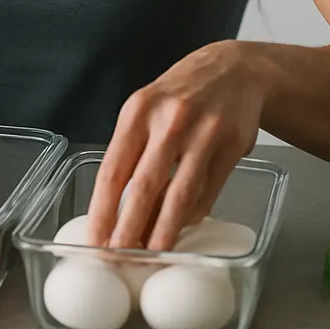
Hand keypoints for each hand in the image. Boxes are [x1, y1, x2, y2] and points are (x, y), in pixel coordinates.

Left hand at [85, 41, 267, 251]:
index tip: (95, 238)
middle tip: (120, 257)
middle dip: (129, 229)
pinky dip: (192, 214)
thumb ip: (133, 150)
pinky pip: (208, 191)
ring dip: (164, 231)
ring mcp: (203, 133)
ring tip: (152, 254)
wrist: (234, 70)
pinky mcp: (232, 145)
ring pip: (179, 195)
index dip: (102, 209)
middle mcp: (169, 120)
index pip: (113, 169)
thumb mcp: (146, 108)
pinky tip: (182, 226)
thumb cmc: (180, 95)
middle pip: (144, 186)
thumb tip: (117, 207)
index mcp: (138, 111)